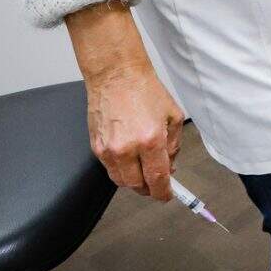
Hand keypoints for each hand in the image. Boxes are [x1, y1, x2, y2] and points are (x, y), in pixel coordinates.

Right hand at [84, 63, 184, 202]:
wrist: (116, 75)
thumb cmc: (145, 91)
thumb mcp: (173, 116)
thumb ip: (174, 146)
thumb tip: (171, 167)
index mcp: (150, 140)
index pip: (157, 180)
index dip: (163, 193)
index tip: (167, 195)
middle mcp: (127, 148)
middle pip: (137, 185)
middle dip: (149, 188)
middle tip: (156, 181)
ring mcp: (108, 149)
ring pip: (121, 181)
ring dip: (134, 181)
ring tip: (143, 169)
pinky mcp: (96, 147)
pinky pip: (109, 169)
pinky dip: (121, 169)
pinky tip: (130, 157)